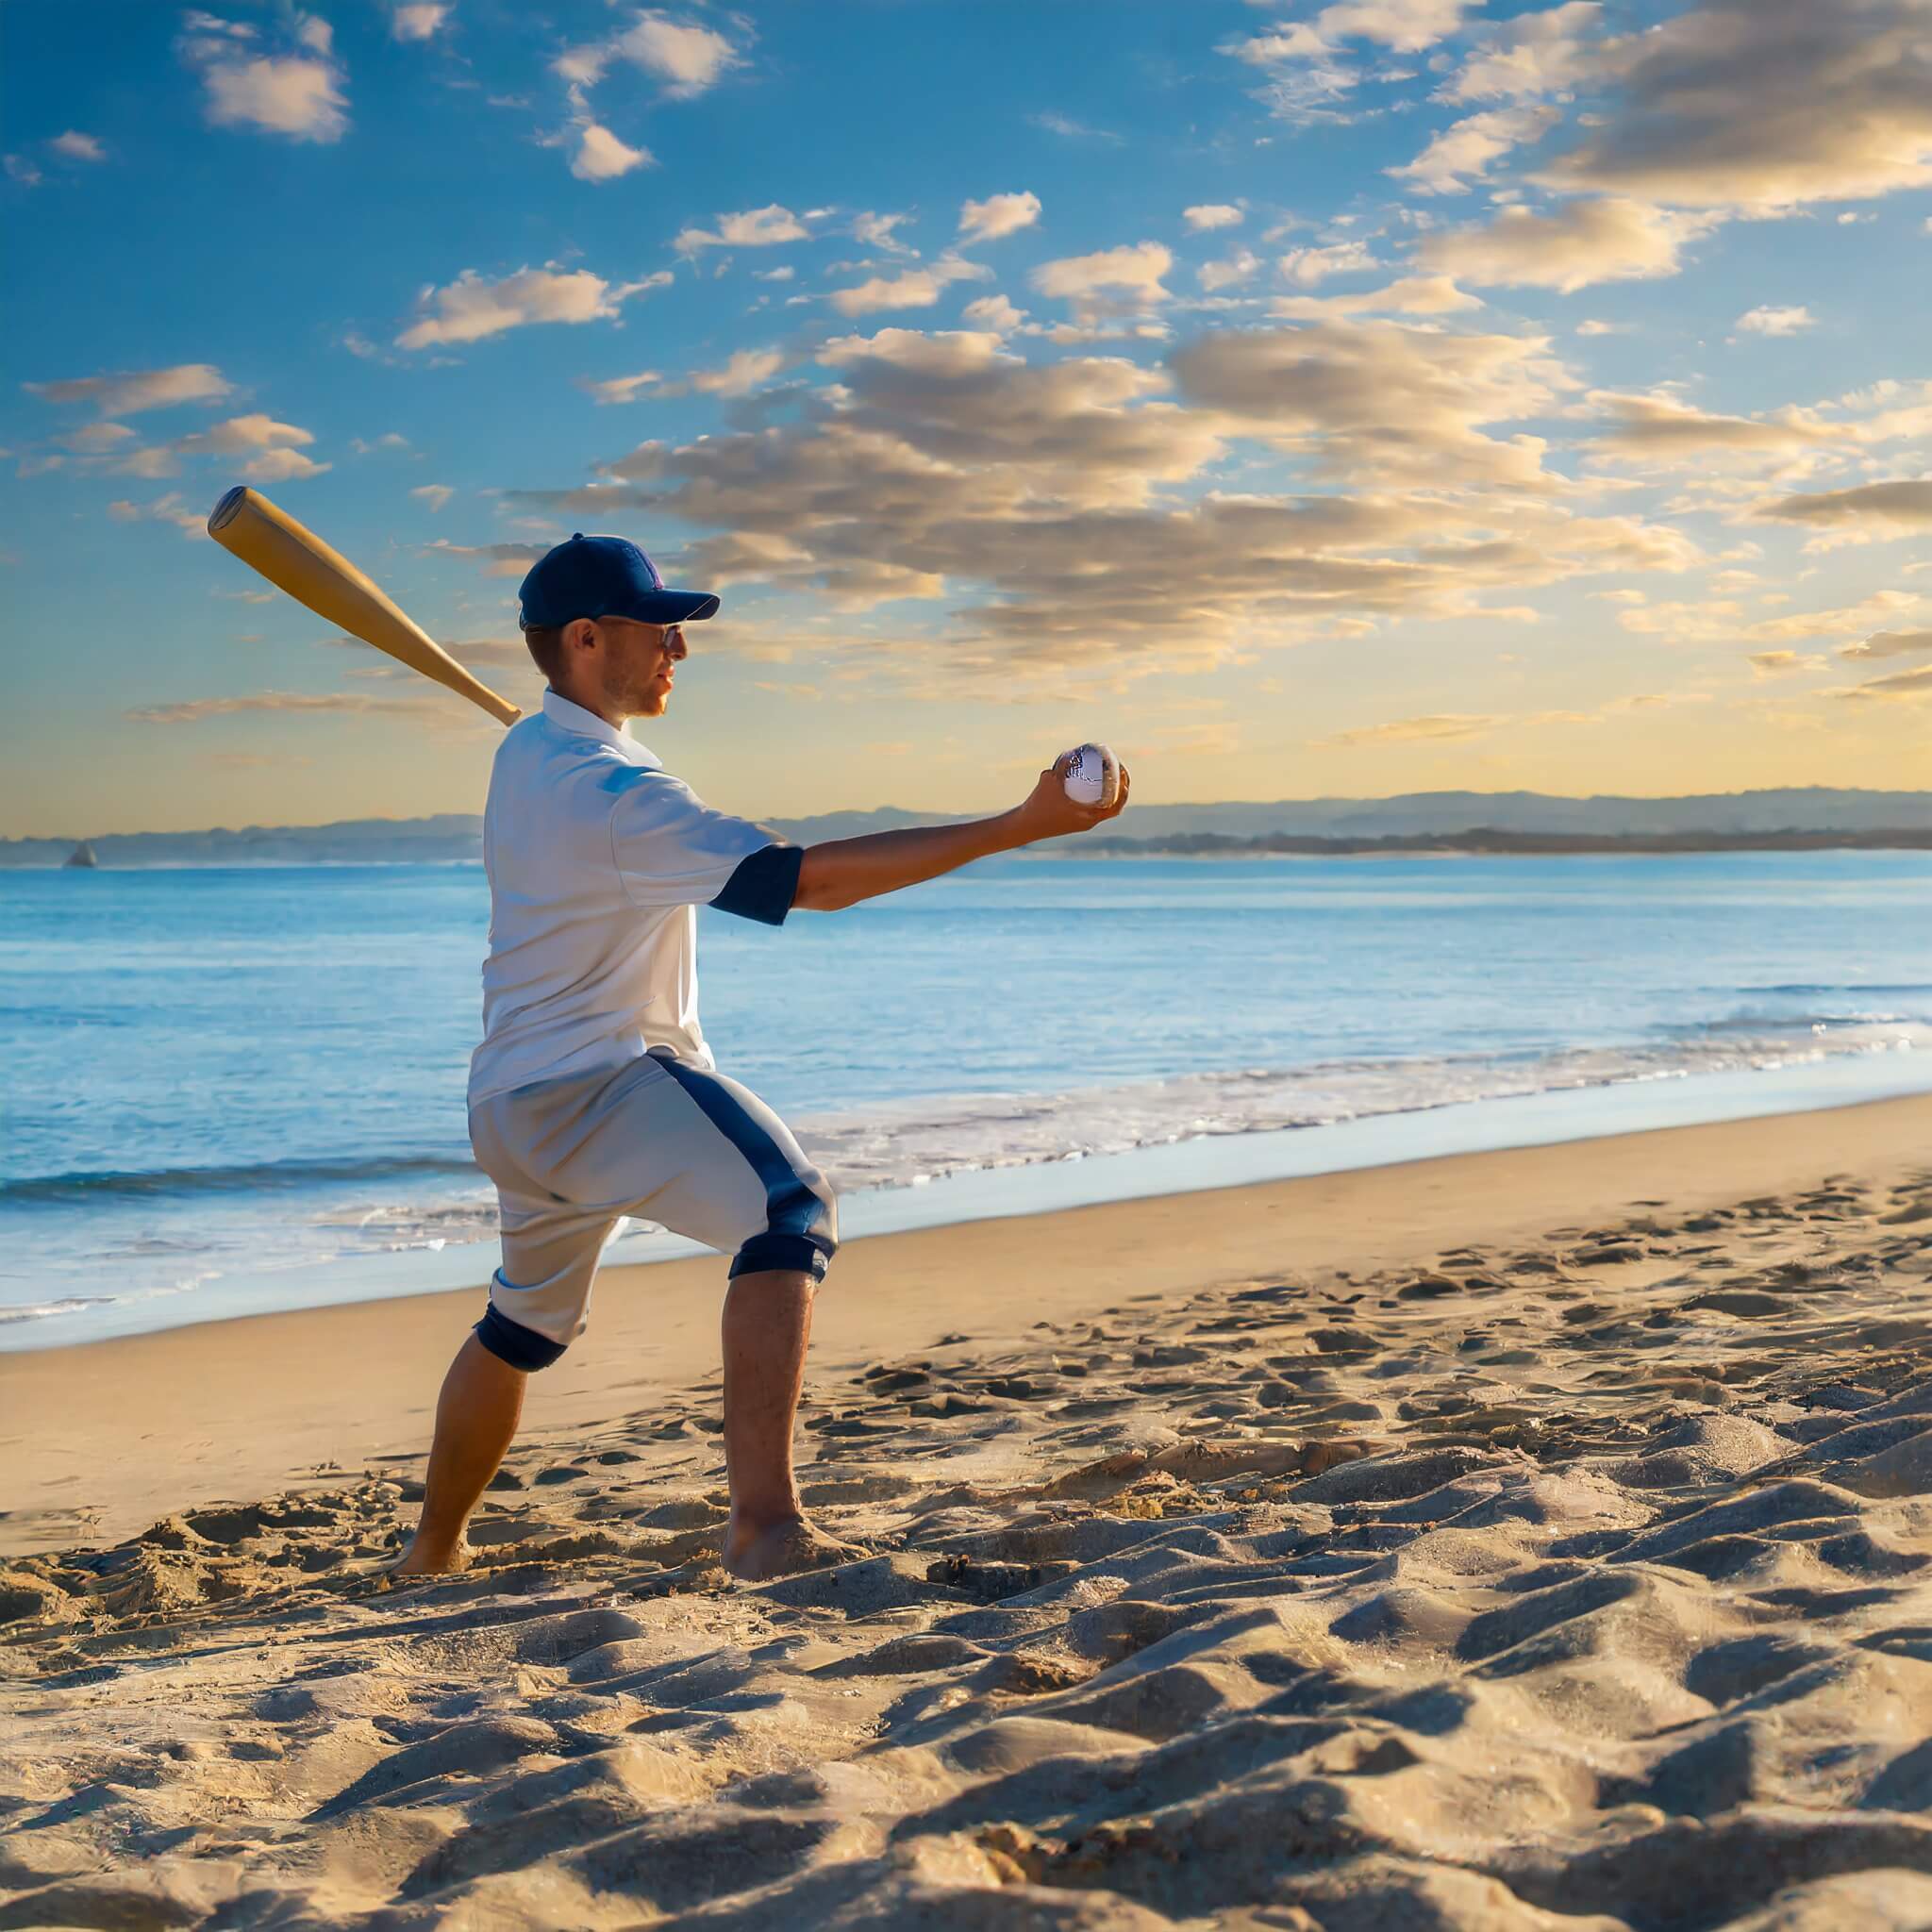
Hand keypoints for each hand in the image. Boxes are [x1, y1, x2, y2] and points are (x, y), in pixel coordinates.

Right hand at [1014, 750, 1132, 844]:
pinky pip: (1091, 807)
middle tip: (1117, 766)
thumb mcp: (1048, 782)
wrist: (1025, 825)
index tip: (1123, 772)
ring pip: (1103, 806)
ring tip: (1108, 771)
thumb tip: (1072, 754)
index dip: (1124, 789)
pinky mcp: (1074, 820)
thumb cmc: (1038, 806)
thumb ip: (1060, 766)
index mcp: (1090, 818)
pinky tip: (1091, 781)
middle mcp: (1089, 822)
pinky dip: (1095, 795)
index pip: (1117, 805)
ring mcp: (1082, 822)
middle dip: (1119, 785)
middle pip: (1114, 804)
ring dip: (1110, 791)